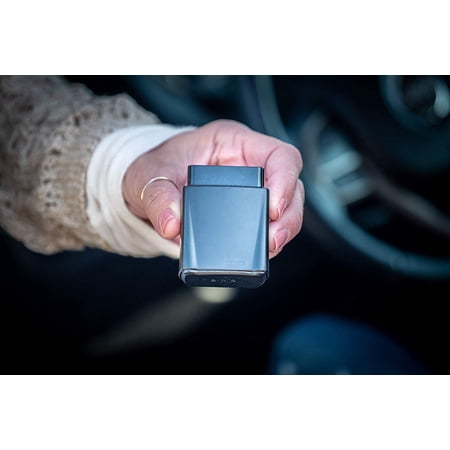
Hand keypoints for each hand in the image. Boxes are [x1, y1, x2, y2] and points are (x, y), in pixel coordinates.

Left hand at [122, 120, 303, 257]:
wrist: (146, 185)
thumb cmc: (154, 168)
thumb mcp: (148, 176)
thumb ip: (157, 197)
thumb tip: (172, 225)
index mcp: (233, 142)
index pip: (279, 155)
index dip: (285, 180)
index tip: (274, 208)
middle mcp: (249, 164)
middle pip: (291, 186)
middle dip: (288, 216)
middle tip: (272, 240)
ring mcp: (250, 189)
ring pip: (285, 209)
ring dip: (282, 231)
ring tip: (267, 249)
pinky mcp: (245, 212)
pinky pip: (266, 225)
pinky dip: (267, 240)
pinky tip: (259, 251)